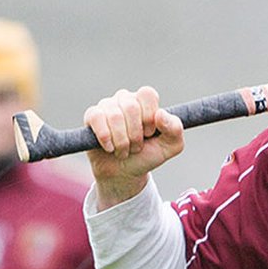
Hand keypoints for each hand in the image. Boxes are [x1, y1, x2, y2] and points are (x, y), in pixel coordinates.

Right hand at [83, 86, 184, 208]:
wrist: (123, 174)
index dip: (149, 116)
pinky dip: (106, 138)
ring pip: (114, 115)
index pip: (147, 94)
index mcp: (144, 101)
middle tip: (136, 147)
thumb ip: (175, 129)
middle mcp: (125, 99)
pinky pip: (97, 118)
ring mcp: (107, 106)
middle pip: (131, 106)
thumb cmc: (146, 155)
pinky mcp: (92, 116)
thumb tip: (160, 114)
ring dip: (122, 141)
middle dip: (136, 134)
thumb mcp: (170, 147)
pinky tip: (109, 148)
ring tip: (123, 151)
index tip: (150, 133)